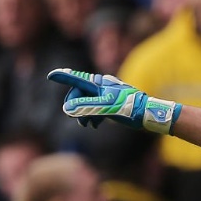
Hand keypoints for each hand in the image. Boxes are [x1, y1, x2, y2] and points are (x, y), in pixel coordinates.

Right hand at [48, 68, 181, 133]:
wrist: (150, 114)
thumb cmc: (129, 108)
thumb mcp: (106, 108)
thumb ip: (86, 107)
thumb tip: (67, 109)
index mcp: (99, 84)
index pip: (77, 79)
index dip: (64, 77)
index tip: (51, 75)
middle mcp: (102, 86)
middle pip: (80, 93)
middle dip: (76, 105)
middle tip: (78, 120)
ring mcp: (108, 94)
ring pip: (89, 101)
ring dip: (84, 113)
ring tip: (87, 125)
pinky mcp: (114, 102)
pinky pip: (98, 107)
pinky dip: (94, 115)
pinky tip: (96, 124)